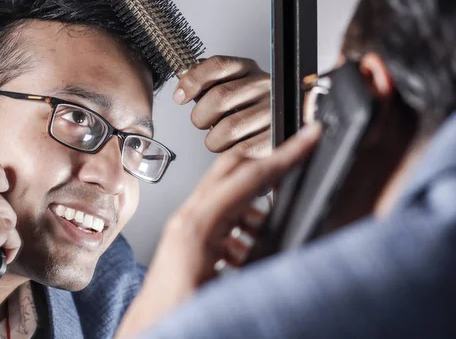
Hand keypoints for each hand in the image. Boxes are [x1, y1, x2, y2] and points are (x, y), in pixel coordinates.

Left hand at [116, 123, 321, 338]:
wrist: (147, 337)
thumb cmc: (173, 319)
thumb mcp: (224, 295)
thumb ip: (261, 270)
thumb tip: (294, 251)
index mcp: (196, 228)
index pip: (248, 177)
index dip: (284, 156)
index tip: (309, 138)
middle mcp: (189, 221)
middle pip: (233, 171)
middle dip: (270, 165)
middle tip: (301, 164)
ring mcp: (187, 230)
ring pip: (230, 197)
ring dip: (258, 207)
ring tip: (272, 233)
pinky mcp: (189, 244)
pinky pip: (223, 221)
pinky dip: (244, 229)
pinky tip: (249, 255)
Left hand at [174, 56, 271, 156]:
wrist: (279, 124)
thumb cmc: (245, 108)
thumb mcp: (228, 86)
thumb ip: (206, 83)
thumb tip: (182, 89)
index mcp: (248, 69)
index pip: (218, 65)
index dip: (193, 80)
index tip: (179, 97)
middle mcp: (264, 86)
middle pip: (220, 97)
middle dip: (201, 116)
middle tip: (202, 123)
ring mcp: (273, 111)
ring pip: (229, 128)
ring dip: (214, 140)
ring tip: (220, 139)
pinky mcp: (276, 137)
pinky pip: (242, 149)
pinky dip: (229, 152)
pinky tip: (230, 149)